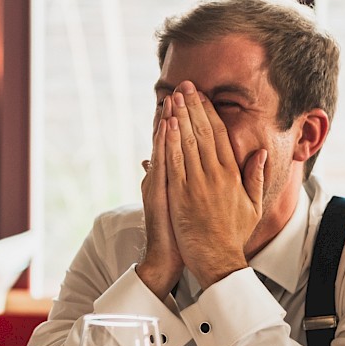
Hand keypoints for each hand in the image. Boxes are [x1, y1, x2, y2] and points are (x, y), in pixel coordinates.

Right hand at [137, 96, 184, 299]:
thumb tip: (153, 161)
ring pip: (165, 147)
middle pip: (171, 139)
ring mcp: (160, 183)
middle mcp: (164, 176)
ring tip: (172, 98)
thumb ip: (164, 178)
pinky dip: (165, 144)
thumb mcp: (173, 200)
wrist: (167, 257)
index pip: (179, 143)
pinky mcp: (159, 193)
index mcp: (173, 177)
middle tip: (181, 88)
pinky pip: (163, 164)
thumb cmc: (178, 232)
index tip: (190, 99)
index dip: (183, 120)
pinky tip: (167, 126)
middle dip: (177, 113)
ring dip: (168, 121)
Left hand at [163, 83, 265, 287]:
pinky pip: (174, 162)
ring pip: (187, 143)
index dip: (210, 113)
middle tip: (185, 86)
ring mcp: (197, 184)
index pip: (220, 135)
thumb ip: (255, 177)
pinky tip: (166, 125)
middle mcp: (215, 175)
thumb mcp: (253, 205)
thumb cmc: (234, 234)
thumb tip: (261, 152)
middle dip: (193, 107)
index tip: (202, 96)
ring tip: (173, 97)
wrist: (218, 259)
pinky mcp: (181, 195)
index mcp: (232, 175)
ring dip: (180, 118)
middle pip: (202, 133)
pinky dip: (170, 142)